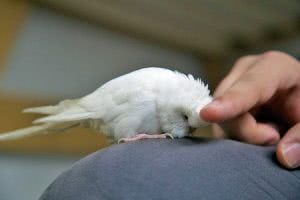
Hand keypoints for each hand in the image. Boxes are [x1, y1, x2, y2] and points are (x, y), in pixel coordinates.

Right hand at [200, 51, 299, 168]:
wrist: (296, 98)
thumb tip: (284, 156)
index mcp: (273, 67)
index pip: (249, 86)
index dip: (230, 102)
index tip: (209, 115)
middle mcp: (245, 72)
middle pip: (227, 108)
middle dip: (248, 133)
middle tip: (275, 137)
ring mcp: (231, 85)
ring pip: (220, 121)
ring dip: (243, 137)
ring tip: (270, 130)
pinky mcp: (222, 101)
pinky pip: (219, 126)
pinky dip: (237, 137)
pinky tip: (255, 131)